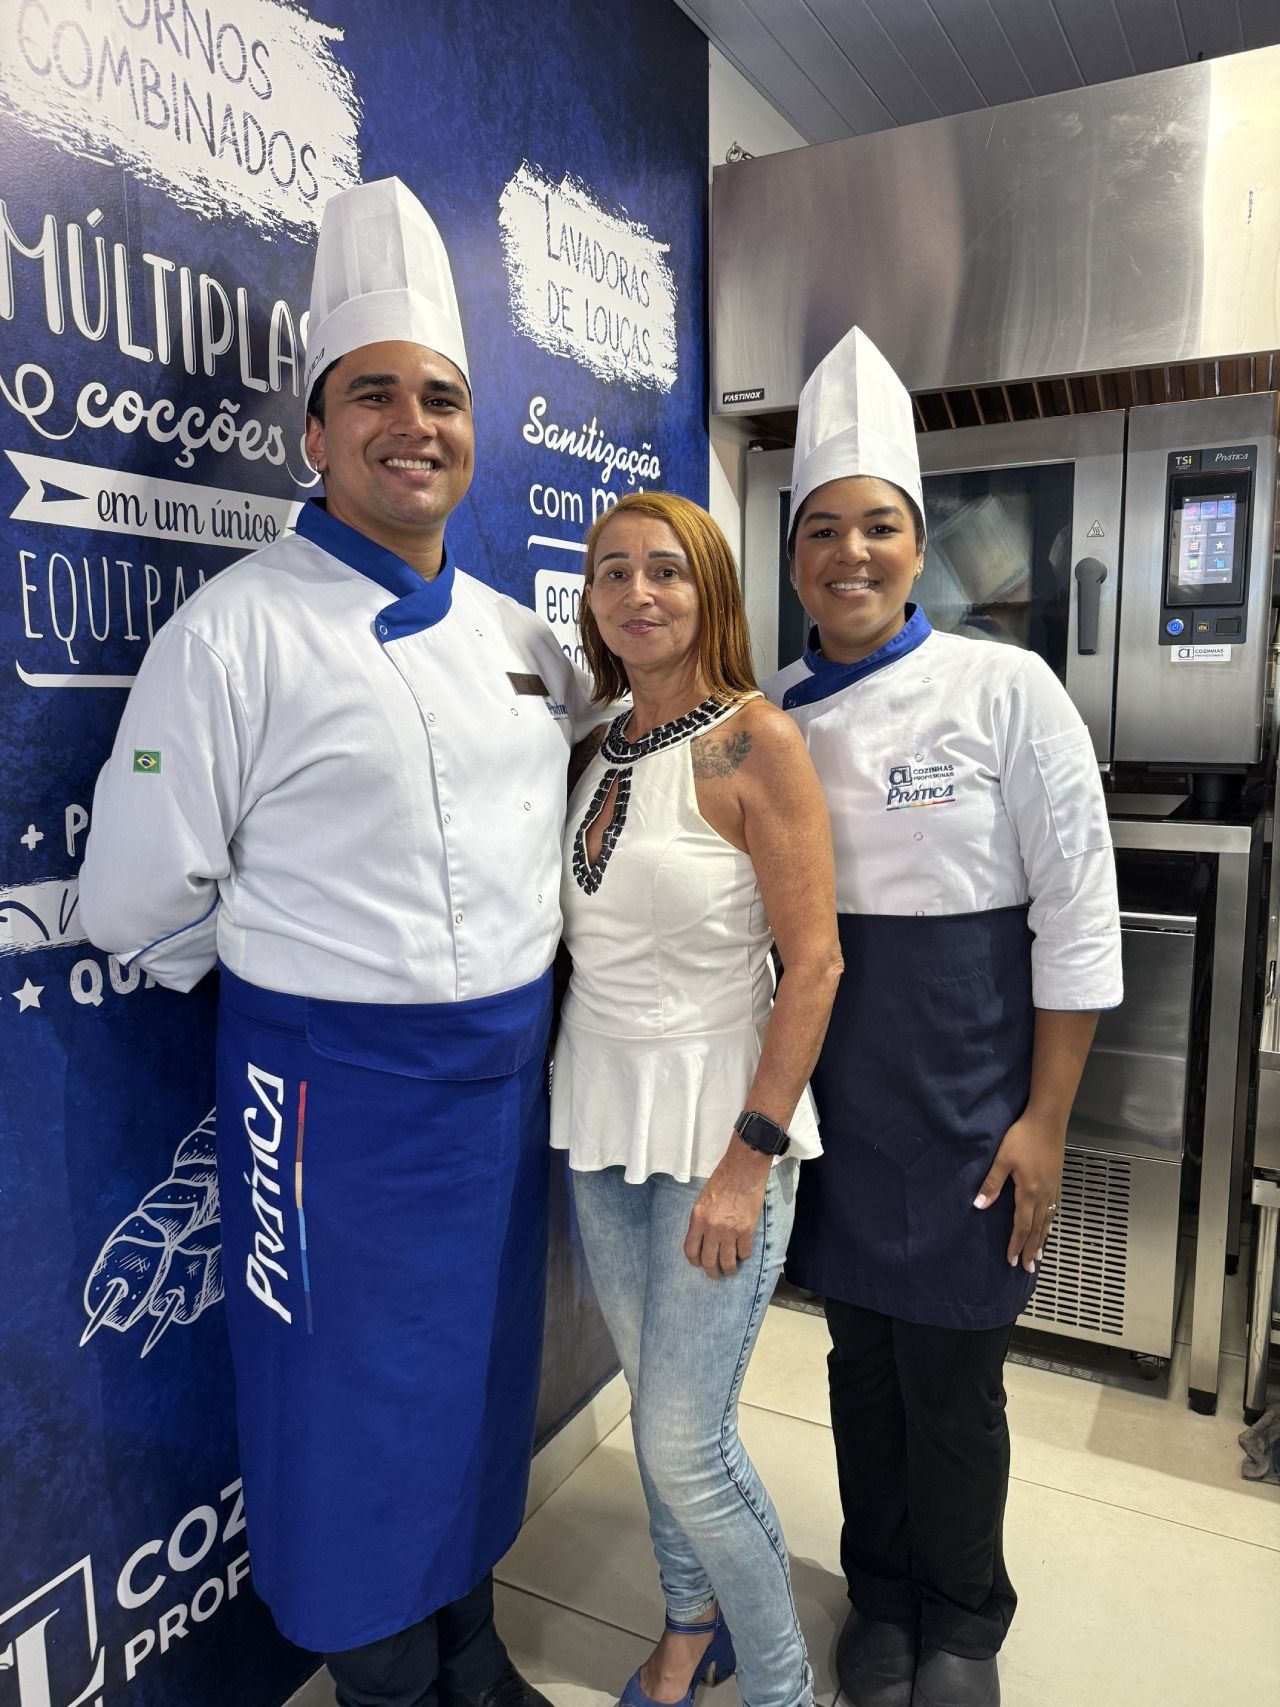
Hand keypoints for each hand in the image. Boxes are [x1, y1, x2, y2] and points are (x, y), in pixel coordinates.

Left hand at [684, 1139, 770, 1277]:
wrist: (743, 1170)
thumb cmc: (722, 1180)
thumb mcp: (702, 1200)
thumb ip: (701, 1220)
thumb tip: (703, 1238)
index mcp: (697, 1219)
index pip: (691, 1250)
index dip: (695, 1262)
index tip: (700, 1264)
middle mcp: (711, 1228)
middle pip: (708, 1260)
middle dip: (712, 1271)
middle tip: (716, 1274)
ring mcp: (730, 1231)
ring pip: (727, 1261)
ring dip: (729, 1269)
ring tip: (731, 1270)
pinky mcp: (746, 1230)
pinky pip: (744, 1252)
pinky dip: (743, 1256)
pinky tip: (743, 1254)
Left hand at [973, 1111, 1064, 1272]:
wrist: (1048, 1121)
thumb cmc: (1022, 1138)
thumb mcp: (1002, 1159)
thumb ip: (991, 1183)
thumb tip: (979, 1206)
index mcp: (1029, 1192)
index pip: (1021, 1225)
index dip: (1016, 1244)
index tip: (1011, 1260)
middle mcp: (1043, 1194)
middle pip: (1037, 1228)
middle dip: (1030, 1249)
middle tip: (1028, 1268)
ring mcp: (1052, 1188)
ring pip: (1047, 1220)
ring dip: (1042, 1239)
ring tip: (1039, 1255)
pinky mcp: (1056, 1180)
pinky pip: (1053, 1209)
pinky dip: (1050, 1223)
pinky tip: (1048, 1225)